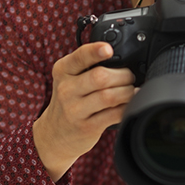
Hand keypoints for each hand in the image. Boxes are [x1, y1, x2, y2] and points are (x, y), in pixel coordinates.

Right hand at [33, 42, 136, 181]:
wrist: (54, 134)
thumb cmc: (69, 101)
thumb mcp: (69, 79)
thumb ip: (87, 66)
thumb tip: (120, 58)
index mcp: (63, 71)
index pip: (80, 57)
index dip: (95, 51)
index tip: (108, 50)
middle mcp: (66, 89)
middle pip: (101, 77)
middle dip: (124, 75)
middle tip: (129, 77)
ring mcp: (75, 110)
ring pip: (109, 96)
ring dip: (127, 92)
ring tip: (130, 91)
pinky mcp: (87, 127)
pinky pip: (114, 114)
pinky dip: (127, 107)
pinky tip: (129, 104)